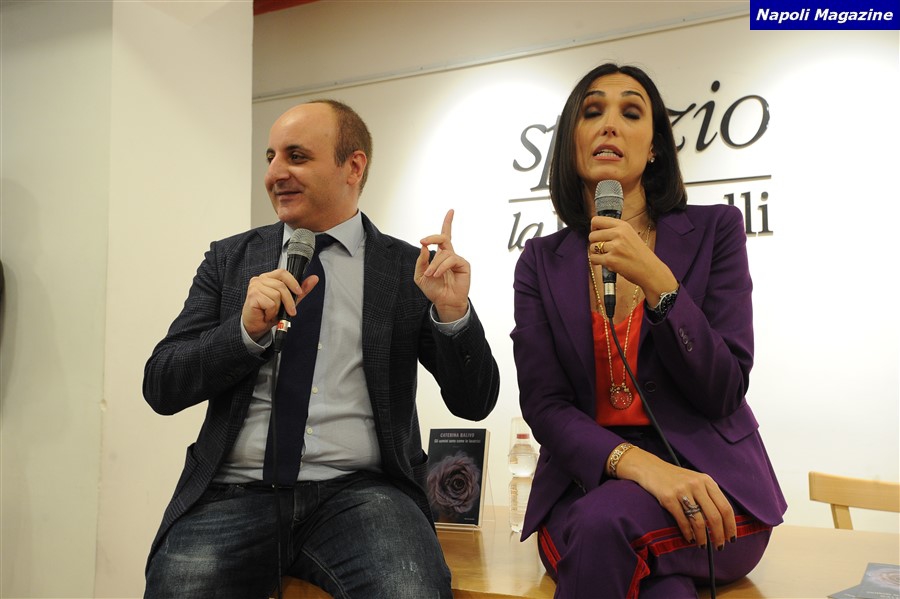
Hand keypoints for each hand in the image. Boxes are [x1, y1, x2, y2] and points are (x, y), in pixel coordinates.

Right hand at [241, 269, 319, 341]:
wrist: (257, 326)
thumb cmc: (269, 312)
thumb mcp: (289, 300)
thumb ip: (301, 290)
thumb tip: (314, 279)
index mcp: (268, 277)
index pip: (282, 273)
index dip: (293, 282)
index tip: (299, 292)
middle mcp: (260, 279)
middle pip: (281, 285)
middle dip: (289, 301)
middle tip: (290, 311)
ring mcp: (255, 287)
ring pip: (276, 295)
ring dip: (277, 308)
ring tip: (272, 312)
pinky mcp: (252, 296)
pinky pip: (270, 303)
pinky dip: (271, 312)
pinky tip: (266, 314)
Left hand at [414, 209, 469, 321]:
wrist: (444, 302)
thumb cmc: (434, 289)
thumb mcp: (420, 276)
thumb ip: (421, 261)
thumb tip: (424, 247)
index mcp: (441, 255)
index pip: (444, 236)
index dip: (448, 223)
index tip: (451, 211)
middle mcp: (450, 255)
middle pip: (444, 237)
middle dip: (433, 236)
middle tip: (423, 241)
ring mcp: (457, 260)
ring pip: (444, 253)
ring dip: (434, 264)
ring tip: (431, 275)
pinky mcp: (464, 265)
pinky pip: (451, 259)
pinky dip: (442, 266)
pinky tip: (438, 274)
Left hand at [587, 216, 676, 305]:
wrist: (650, 270)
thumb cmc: (639, 254)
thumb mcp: (630, 235)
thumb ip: (614, 230)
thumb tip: (595, 229)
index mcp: (623, 226)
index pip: (597, 220)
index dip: (594, 228)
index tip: (598, 234)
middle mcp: (619, 234)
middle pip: (592, 235)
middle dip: (594, 243)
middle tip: (603, 249)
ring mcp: (615, 247)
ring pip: (592, 247)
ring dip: (596, 253)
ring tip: (607, 256)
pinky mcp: (611, 260)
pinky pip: (593, 258)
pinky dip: (597, 262)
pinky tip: (606, 262)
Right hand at [615, 446, 736, 549]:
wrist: (650, 468)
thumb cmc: (675, 478)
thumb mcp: (695, 481)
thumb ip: (709, 495)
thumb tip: (723, 522)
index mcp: (707, 481)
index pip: (725, 507)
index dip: (731, 526)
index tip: (732, 538)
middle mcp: (696, 485)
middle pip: (715, 516)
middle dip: (719, 535)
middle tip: (719, 546)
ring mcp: (682, 491)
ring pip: (699, 521)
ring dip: (703, 538)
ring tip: (702, 545)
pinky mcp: (668, 498)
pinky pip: (682, 521)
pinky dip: (688, 533)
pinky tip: (689, 538)